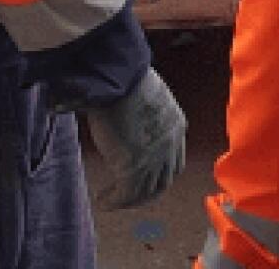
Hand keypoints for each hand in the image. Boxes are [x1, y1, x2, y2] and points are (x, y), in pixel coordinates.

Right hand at [85, 67, 186, 208]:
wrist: (117, 77)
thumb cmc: (125, 76)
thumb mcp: (145, 93)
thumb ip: (143, 110)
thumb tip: (127, 111)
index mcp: (176, 125)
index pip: (174, 159)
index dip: (160, 170)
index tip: (144, 174)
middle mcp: (171, 145)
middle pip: (164, 180)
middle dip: (147, 190)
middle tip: (129, 194)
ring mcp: (155, 159)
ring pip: (145, 191)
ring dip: (128, 199)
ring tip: (111, 199)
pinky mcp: (134, 167)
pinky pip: (126, 195)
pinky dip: (114, 201)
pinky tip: (102, 200)